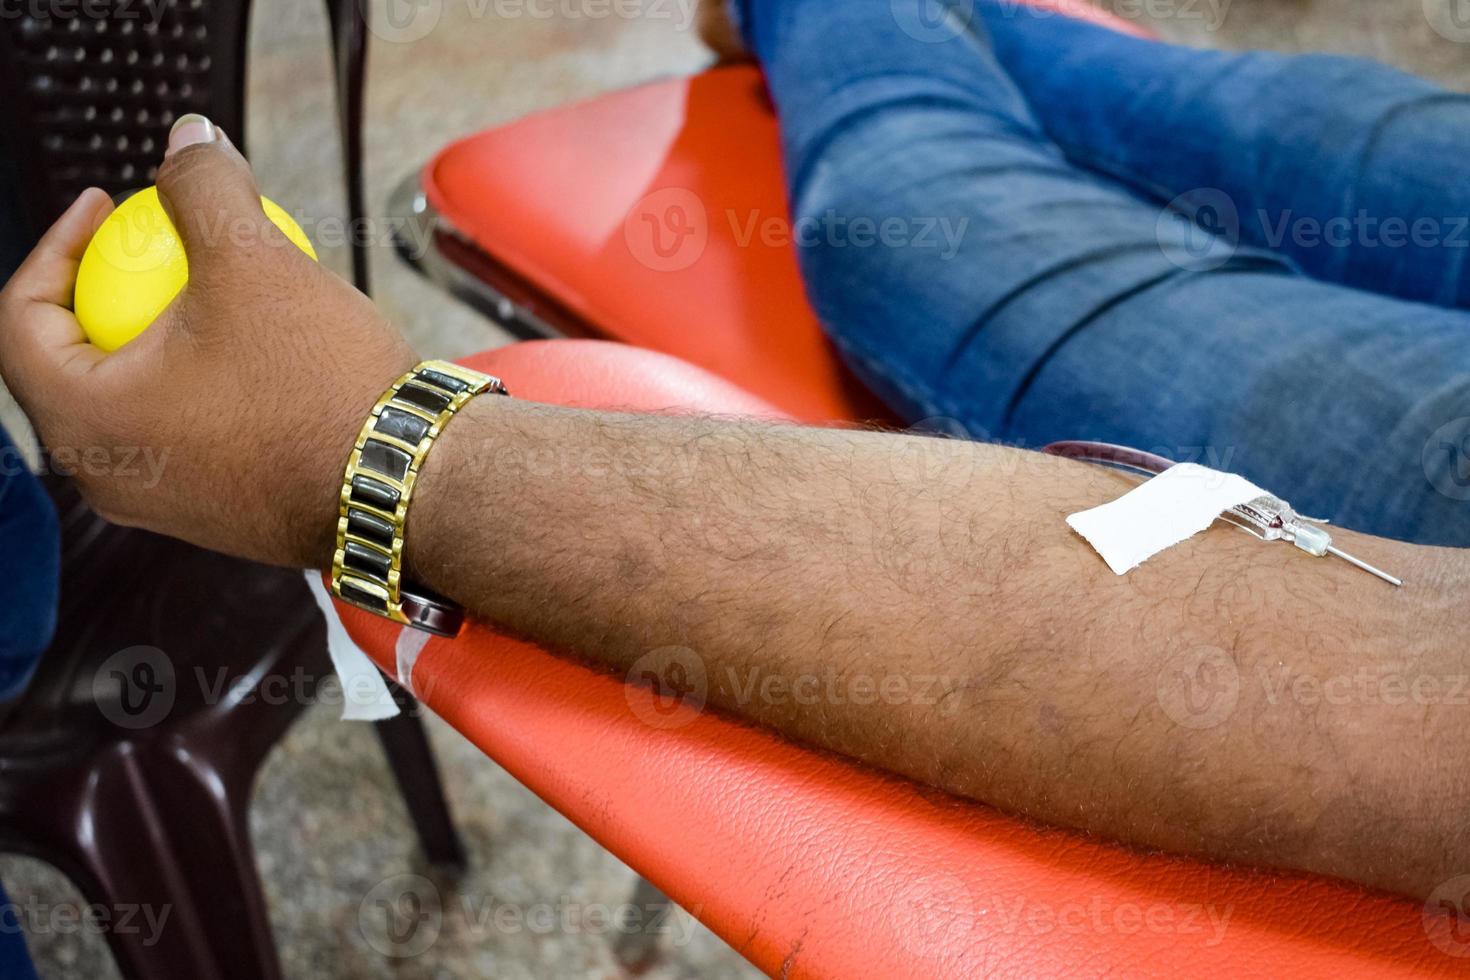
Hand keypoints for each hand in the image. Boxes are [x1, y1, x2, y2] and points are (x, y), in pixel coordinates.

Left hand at [0, 115, 418, 567]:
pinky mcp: (215, 517)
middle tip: (151, 248)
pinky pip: (184, 436)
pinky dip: (201, 386)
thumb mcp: (254, 263)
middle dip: (107, 292)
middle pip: (74, 362)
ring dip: (160, 341)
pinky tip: (256, 352)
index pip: (21, 317)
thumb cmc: (321, 386)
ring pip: (134, 403)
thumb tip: (188, 139)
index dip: (57, 244)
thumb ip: (203, 188)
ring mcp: (161, 506)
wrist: (408, 484)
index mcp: (86, 421)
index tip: (105, 209)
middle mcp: (107, 477)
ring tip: (213, 296)